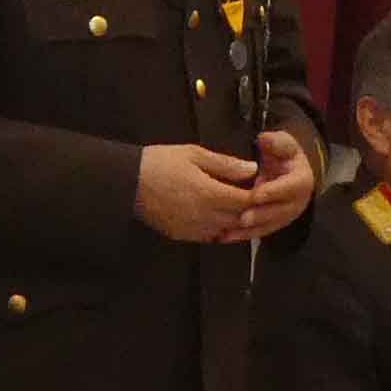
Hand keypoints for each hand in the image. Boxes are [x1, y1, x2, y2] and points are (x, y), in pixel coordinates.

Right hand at [135, 144, 266, 242]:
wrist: (128, 182)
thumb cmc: (159, 163)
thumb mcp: (194, 154)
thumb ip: (225, 164)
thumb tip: (252, 169)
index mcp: (209, 193)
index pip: (246, 200)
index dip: (258, 194)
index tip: (262, 186)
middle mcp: (205, 216)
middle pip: (240, 218)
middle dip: (250, 208)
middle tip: (253, 196)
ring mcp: (193, 228)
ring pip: (226, 230)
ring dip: (235, 220)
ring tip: (237, 205)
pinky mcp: (182, 235)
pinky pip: (209, 236)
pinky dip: (218, 228)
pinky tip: (217, 216)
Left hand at [231, 128, 317, 239]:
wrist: (287, 169)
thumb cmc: (283, 153)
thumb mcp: (282, 143)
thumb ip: (275, 142)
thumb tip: (264, 139)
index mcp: (302, 181)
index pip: (289, 188)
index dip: (273, 192)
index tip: (257, 194)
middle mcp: (297, 202)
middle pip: (279, 212)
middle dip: (260, 216)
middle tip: (242, 218)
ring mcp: (285, 216)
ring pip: (268, 226)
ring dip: (249, 231)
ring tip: (229, 233)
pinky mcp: (273, 224)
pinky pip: (259, 232)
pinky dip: (242, 235)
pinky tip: (224, 237)